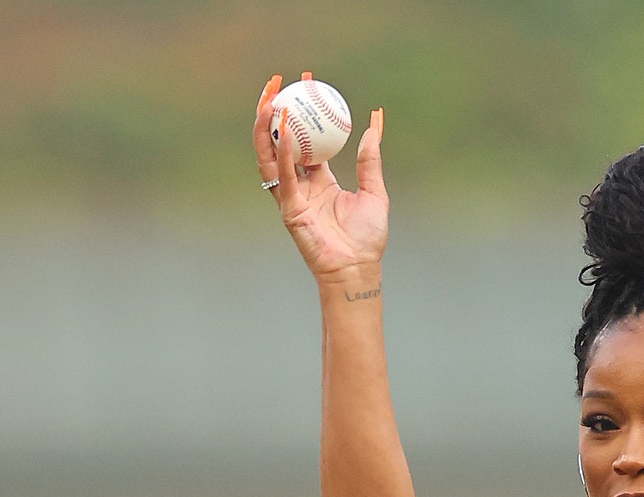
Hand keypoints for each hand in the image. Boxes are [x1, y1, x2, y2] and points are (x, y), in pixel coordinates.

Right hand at [252, 73, 388, 279]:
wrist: (358, 268)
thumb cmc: (367, 237)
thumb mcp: (374, 191)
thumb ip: (371, 158)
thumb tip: (376, 122)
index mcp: (319, 180)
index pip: (306, 139)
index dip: (305, 111)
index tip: (308, 83)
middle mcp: (300, 184)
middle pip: (280, 140)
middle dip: (275, 110)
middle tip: (280, 82)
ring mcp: (291, 196)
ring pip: (270, 154)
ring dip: (267, 126)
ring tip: (271, 98)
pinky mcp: (288, 208)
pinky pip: (282, 176)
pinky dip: (283, 152)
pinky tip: (286, 130)